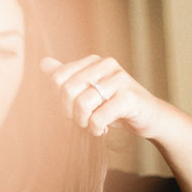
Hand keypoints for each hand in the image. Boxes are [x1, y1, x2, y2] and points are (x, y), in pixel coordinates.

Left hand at [41, 55, 165, 139]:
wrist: (148, 117)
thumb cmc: (114, 106)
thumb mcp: (88, 92)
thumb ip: (66, 78)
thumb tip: (43, 63)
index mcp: (93, 62)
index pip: (57, 78)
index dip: (58, 100)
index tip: (70, 111)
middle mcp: (106, 65)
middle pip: (67, 90)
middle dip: (68, 112)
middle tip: (80, 121)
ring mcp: (119, 79)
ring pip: (82, 104)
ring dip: (83, 122)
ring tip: (91, 125)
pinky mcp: (129, 97)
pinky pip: (98, 117)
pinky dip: (95, 129)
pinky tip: (101, 130)